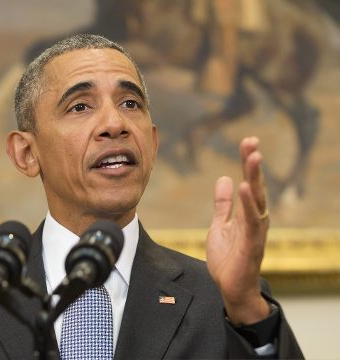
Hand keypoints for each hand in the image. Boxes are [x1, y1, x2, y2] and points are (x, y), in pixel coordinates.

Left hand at [206, 137, 269, 324]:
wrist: (231, 287)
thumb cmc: (229, 258)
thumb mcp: (220, 225)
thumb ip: (223, 204)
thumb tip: (224, 179)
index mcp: (247, 213)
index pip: (249, 182)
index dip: (248, 163)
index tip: (248, 142)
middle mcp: (254, 218)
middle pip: (256, 186)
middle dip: (253, 164)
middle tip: (252, 141)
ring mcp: (254, 231)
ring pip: (257, 200)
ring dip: (255, 177)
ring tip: (253, 156)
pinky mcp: (251, 244)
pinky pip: (251, 221)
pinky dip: (249, 204)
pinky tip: (246, 187)